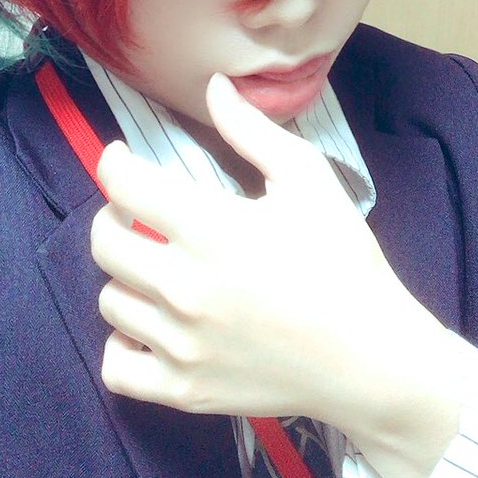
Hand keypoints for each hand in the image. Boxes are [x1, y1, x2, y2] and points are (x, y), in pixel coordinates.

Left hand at [90, 73, 458, 477]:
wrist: (373, 359)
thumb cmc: (344, 263)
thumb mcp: (309, 182)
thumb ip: (252, 131)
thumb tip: (212, 86)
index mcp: (212, 229)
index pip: (123, 185)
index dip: (114, 162)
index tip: (123, 159)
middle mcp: (185, 288)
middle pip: (104, 241)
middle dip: (114, 216)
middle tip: (141, 213)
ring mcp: (180, 345)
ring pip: (109, 299)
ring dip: (126, 276)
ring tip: (158, 267)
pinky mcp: (184, 391)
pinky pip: (117, 366)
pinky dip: (124, 344)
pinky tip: (151, 326)